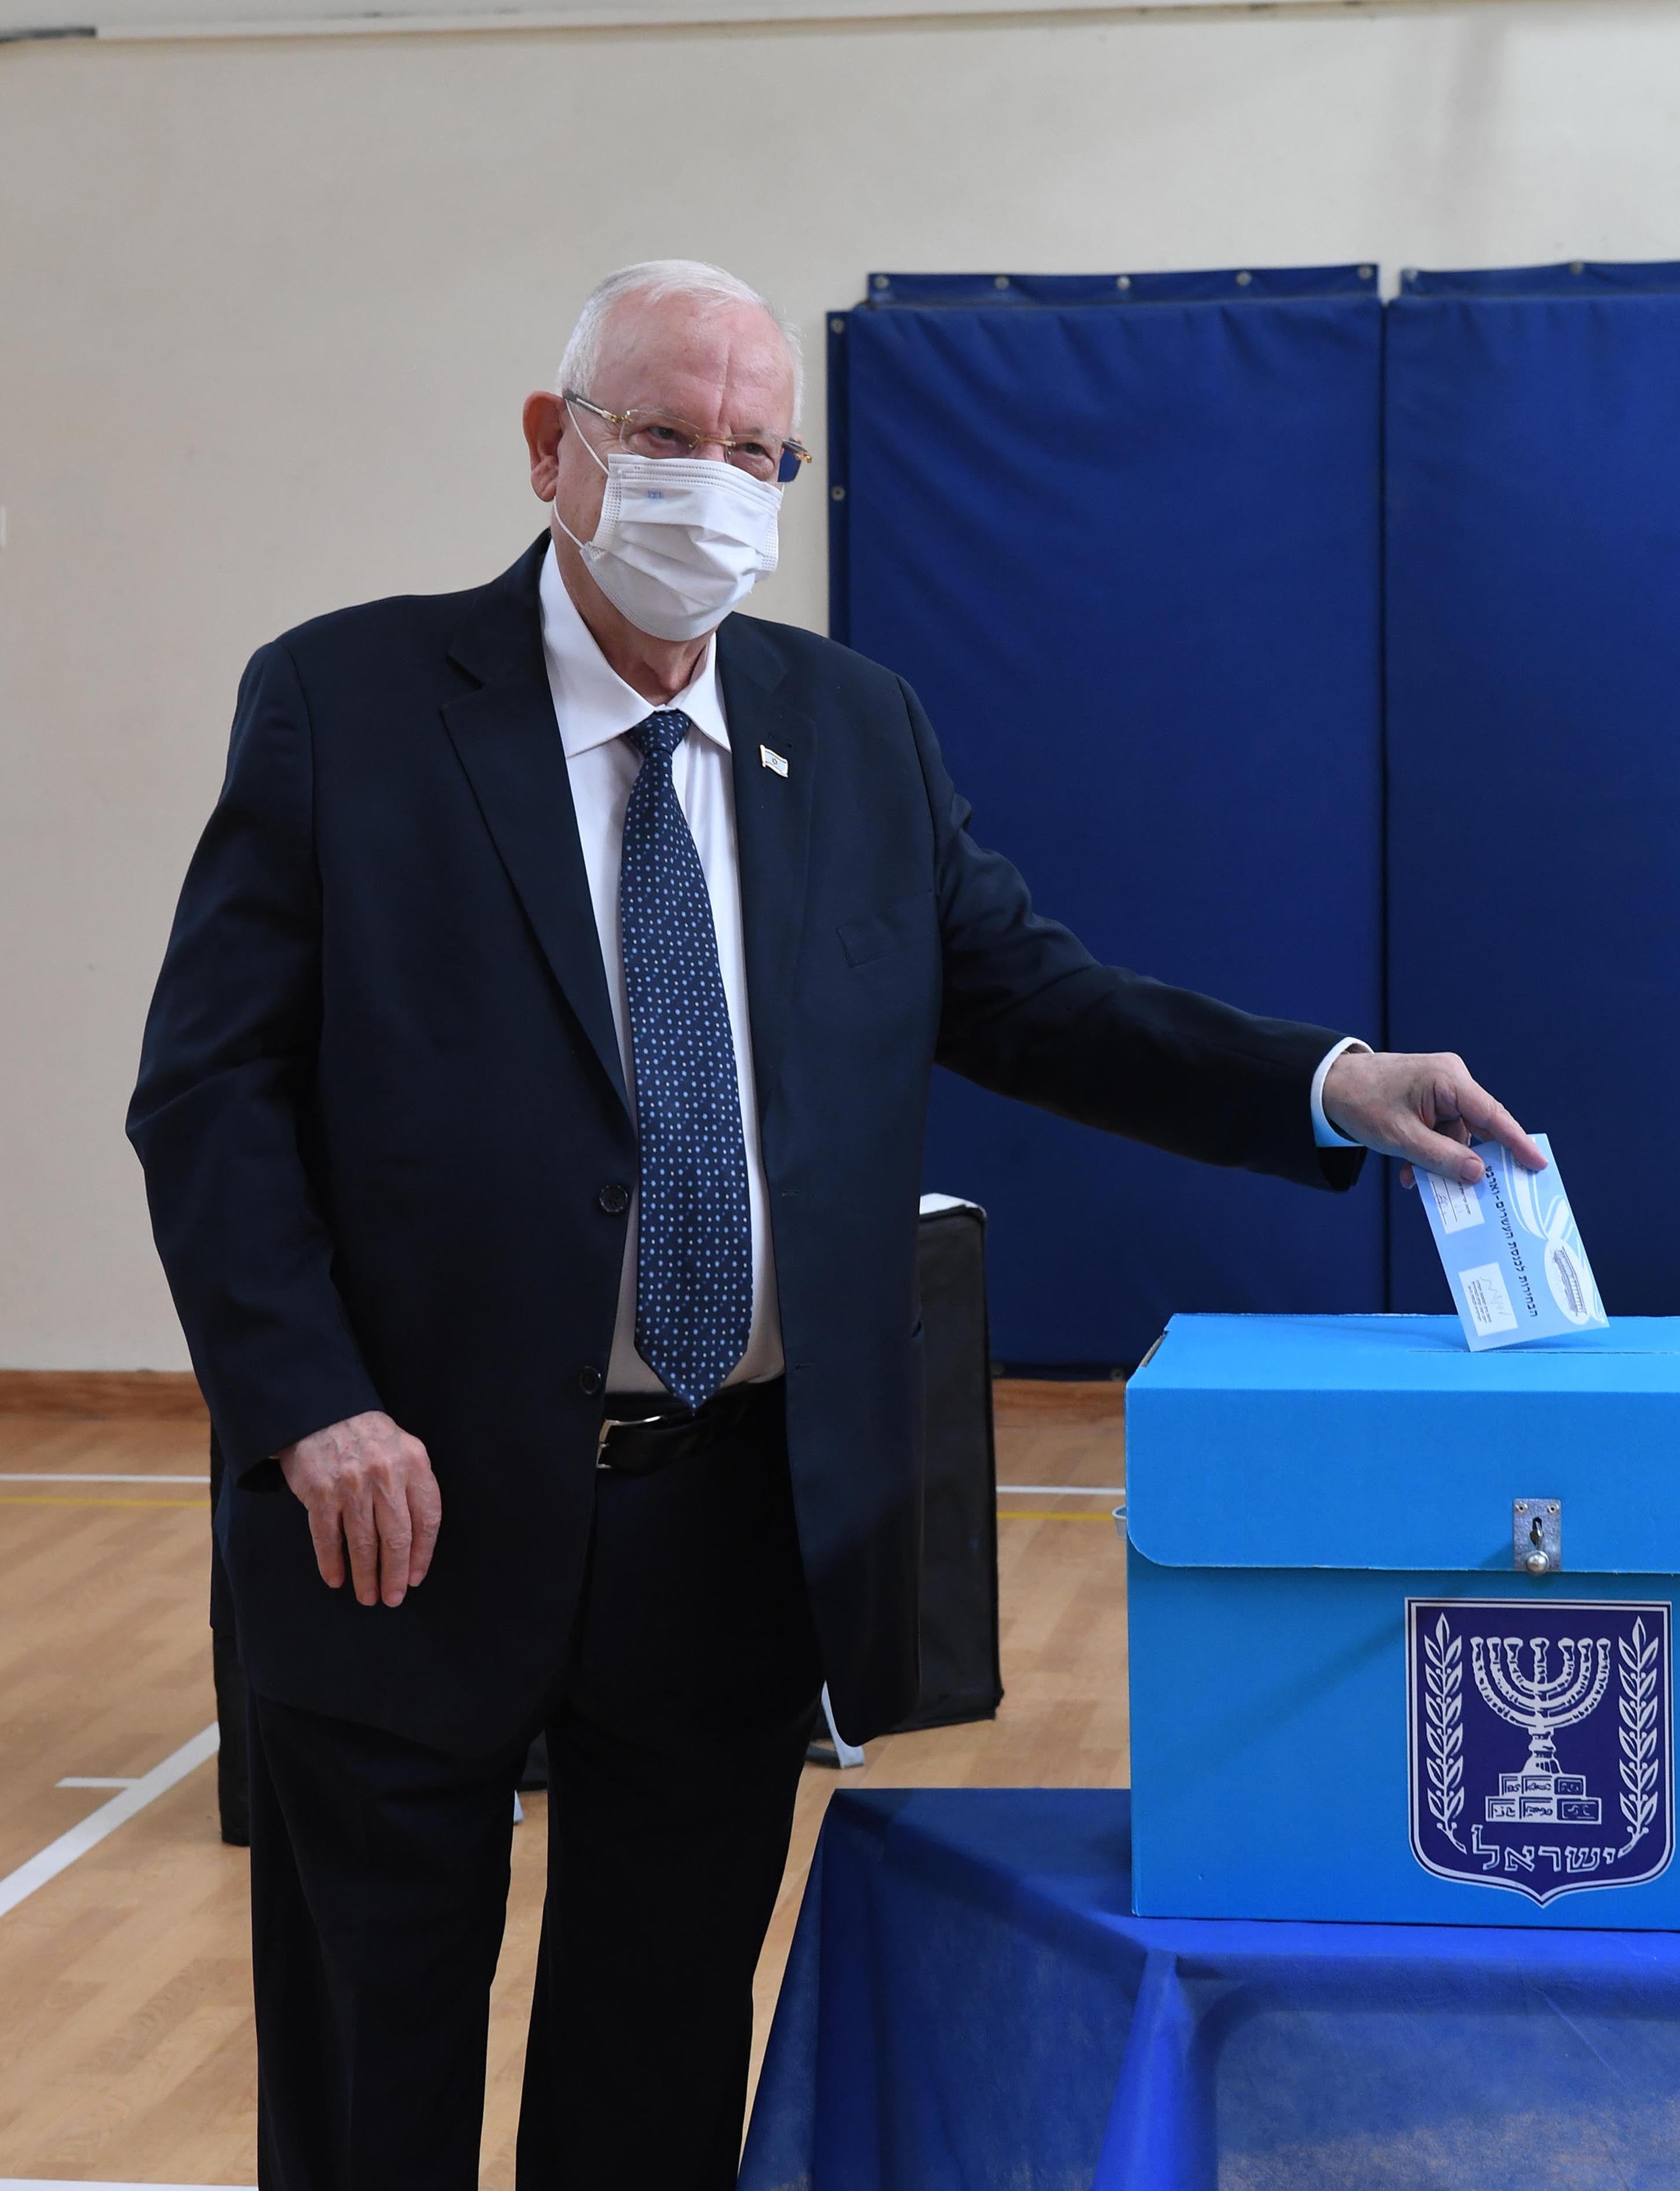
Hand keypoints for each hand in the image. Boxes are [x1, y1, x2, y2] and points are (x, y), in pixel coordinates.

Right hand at [277, 1410, 440, 1607]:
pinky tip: (336, 1579)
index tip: (416, 1578)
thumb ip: (414, 1486)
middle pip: (397, 1538)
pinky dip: (332, 1563)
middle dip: (396, 1574)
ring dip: (366, 1576)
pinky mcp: (320, 1492)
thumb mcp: (403, 1449)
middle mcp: (385, 1475)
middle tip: (393, 1598)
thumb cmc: (368, 1437)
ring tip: (368, 1596)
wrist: (321, 1411)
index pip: (427, 1519)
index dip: (423, 1554)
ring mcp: (352, 1485)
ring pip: (363, 1543)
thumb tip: (418, 1541)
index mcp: (414, 1463)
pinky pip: (327, 1537)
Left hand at [1321, 1049, 1546, 1189]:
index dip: (1517, 1142)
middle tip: (1492, 1191)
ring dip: (1441, 1162)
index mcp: (1448, 1080)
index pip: (1492, 1114)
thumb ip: (1440, 1157)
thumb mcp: (1400, 1137)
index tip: (1538, 1164)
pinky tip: (1410, 1172)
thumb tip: (1478, 1174)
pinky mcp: (1430, 1100)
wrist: (1327, 1086)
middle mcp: (1451, 1080)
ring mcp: (1441, 1090)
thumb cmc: (1361, 1103)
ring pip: (1457, 1135)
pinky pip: (1441, 1132)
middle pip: (1479, 1126)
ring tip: (1417, 1179)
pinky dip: (1429, 1153)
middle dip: (1475, 1160)